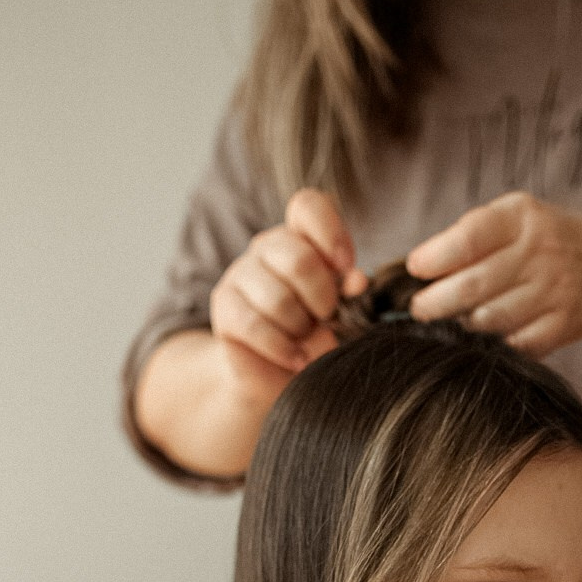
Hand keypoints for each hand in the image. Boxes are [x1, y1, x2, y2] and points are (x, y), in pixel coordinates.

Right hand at [209, 188, 366, 404]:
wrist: (274, 375)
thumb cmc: (311, 336)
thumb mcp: (337, 313)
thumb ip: (346, 292)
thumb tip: (357, 280)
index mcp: (299, 238)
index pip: (308, 206)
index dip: (332, 233)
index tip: (346, 269)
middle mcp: (266, 248)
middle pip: (299, 259)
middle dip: (322, 298)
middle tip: (326, 318)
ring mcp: (240, 274)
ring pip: (278, 299)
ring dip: (300, 329)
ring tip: (305, 342)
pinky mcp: (224, 306)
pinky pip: (257, 326)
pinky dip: (283, 348)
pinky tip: (295, 358)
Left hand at [405, 193, 581, 355]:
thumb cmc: (548, 242)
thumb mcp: (518, 219)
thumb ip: (473, 236)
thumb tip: (420, 269)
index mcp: (522, 217)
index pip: (469, 238)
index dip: (435, 258)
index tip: (415, 269)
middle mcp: (540, 252)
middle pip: (472, 286)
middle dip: (435, 303)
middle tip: (420, 309)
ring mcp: (554, 292)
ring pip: (489, 320)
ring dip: (462, 326)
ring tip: (452, 322)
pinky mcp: (561, 326)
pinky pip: (513, 344)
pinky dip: (492, 344)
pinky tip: (485, 337)